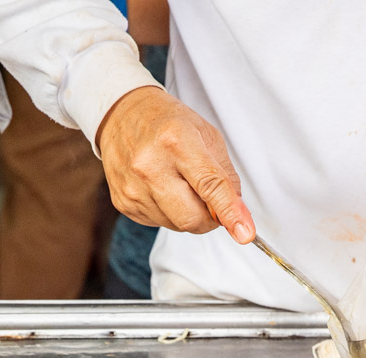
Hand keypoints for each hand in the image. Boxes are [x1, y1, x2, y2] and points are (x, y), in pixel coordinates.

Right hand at [97, 86, 254, 242]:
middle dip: (210, 218)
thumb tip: (238, 215)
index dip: (229, 212)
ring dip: (188, 212)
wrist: (121, 115)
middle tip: (211, 201)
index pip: (209, 185)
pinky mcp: (123, 202)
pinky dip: (169, 212)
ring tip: (179, 183)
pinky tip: (161, 187)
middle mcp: (150, 165)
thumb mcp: (206, 135)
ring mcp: (133, 187)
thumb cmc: (167, 123)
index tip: (244, 233)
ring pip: (177, 225)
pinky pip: (159, 223)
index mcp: (175, 140)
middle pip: (192, 218)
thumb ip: (225, 176)